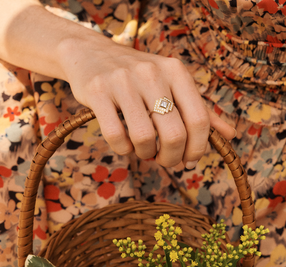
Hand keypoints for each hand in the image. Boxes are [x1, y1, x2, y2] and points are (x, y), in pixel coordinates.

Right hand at [58, 37, 234, 167]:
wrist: (90, 54)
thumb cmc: (136, 76)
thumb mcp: (171, 84)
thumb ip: (199, 109)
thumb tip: (229, 135)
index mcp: (176, 71)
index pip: (200, 119)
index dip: (198, 148)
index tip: (189, 160)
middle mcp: (152, 73)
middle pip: (174, 134)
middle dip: (172, 159)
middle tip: (164, 159)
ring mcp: (123, 82)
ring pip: (144, 138)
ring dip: (145, 154)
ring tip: (143, 149)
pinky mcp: (97, 92)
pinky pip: (115, 136)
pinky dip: (123, 149)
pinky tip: (124, 144)